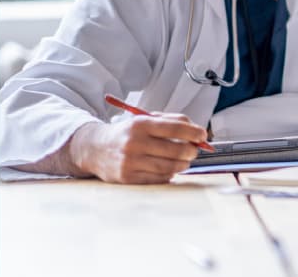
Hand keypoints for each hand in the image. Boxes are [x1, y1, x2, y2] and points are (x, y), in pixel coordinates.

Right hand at [69, 113, 206, 183]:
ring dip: (183, 164)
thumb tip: (198, 133)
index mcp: (140, 124)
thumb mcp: (145, 119)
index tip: (203, 135)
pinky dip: (169, 174)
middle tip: (194, 150)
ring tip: (184, 160)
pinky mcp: (128, 178)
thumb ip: (171, 122)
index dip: (194, 133)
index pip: (175, 128)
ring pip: (170, 167)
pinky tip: (169, 168)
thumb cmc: (127, 133)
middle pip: (176, 150)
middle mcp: (134, 143)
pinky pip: (159, 178)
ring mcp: (131, 162)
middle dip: (192, 151)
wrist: (95, 149)